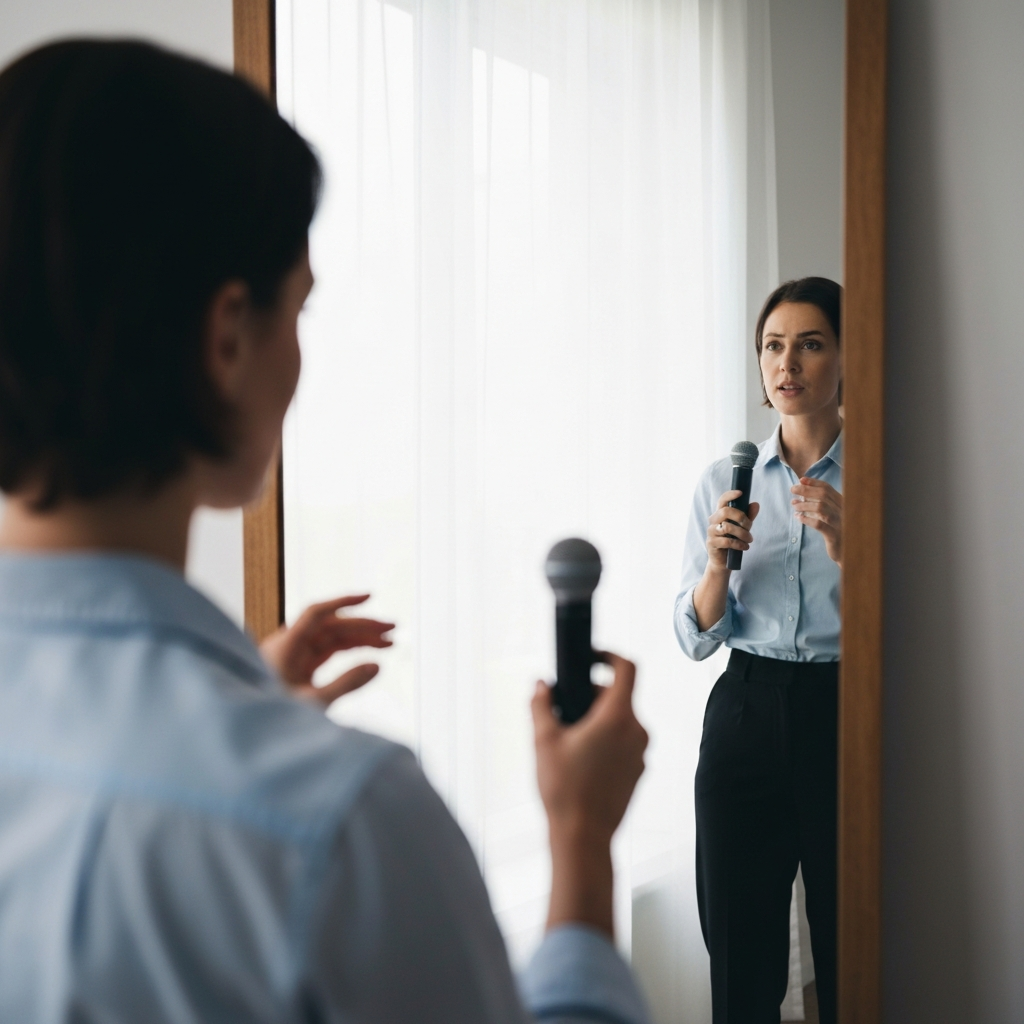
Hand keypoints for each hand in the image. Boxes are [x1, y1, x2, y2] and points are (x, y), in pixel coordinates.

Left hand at [259, 595, 394, 706]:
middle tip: (392, 629)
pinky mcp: (299, 666)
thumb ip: (347, 684)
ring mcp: (294, 655)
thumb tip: (378, 665)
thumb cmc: (275, 719)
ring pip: (332, 638)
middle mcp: (288, 646)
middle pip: (330, 626)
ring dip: (360, 638)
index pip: (316, 613)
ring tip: (388, 643)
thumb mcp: (314, 703)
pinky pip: (327, 651)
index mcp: (285, 648)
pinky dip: (349, 650)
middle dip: (362, 626)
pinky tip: (369, 653)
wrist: (252, 734)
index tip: (369, 597)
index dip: (342, 602)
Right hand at [532, 652, 647, 936]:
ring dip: (598, 718)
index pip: (627, 668)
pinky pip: (624, 741)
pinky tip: (581, 758)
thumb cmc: (564, 789)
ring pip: (621, 719)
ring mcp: (641, 752)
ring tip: (569, 738)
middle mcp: (636, 731)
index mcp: (617, 717)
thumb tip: (540, 684)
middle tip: (564, 707)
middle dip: (592, 694)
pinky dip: (606, 739)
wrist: (583, 837)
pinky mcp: (639, 770)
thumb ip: (541, 704)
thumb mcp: (543, 740)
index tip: (591, 657)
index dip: (609, 655)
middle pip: (618, 695)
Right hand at [705, 489, 760, 571]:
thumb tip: (755, 504)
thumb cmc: (732, 541)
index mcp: (720, 514)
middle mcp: (713, 521)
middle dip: (741, 517)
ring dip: (742, 533)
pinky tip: (745, 547)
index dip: (730, 495)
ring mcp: (711, 532)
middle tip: (749, 526)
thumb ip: (748, 516)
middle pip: (725, 511)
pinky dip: (739, 544)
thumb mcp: (742, 528)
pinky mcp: (711, 543)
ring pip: (727, 527)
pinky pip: (727, 541)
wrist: (723, 561)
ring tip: (749, 539)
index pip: (722, 501)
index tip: (740, 493)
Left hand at [791, 477, 842, 566]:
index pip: (828, 488)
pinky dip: (807, 519)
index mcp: (842, 504)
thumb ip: (819, 504)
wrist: (847, 552)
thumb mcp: (829, 515)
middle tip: (793, 489)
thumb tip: (801, 493)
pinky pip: (819, 524)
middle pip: (823, 495)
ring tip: (794, 505)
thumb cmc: (835, 531)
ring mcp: (840, 523)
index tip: (801, 479)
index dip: (814, 482)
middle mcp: (843, 511)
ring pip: (821, 508)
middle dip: (806, 490)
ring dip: (805, 504)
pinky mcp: (834, 535)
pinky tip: (799, 517)